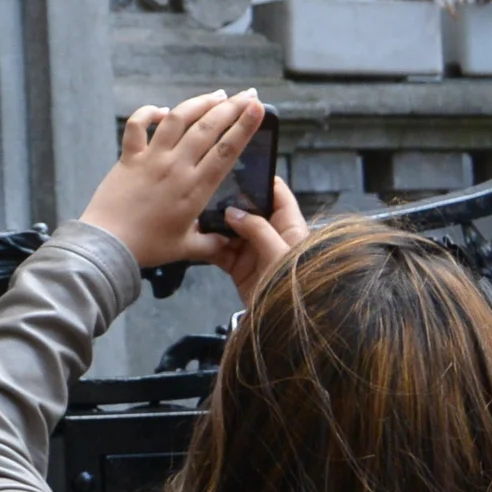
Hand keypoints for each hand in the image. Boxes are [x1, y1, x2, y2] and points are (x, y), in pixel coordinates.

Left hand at [79, 91, 266, 270]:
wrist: (108, 243)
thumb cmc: (148, 246)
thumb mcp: (187, 248)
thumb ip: (212, 244)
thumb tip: (231, 243)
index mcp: (196, 188)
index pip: (226, 150)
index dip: (244, 127)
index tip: (257, 108)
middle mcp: (176, 167)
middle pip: (208, 128)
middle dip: (230, 107)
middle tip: (246, 94)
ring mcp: (151, 158)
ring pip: (177, 120)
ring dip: (198, 103)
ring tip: (217, 95)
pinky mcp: (128, 157)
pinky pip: (137, 125)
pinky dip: (149, 113)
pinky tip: (162, 110)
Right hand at [200, 175, 309, 306]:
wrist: (287, 327)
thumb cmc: (296, 287)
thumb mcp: (280, 254)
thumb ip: (257, 229)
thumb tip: (233, 211)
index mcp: (290, 227)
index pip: (278, 194)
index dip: (262, 178)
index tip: (240, 164)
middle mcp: (271, 235)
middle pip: (248, 210)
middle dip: (229, 201)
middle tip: (207, 186)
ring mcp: (253, 251)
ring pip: (230, 229)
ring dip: (214, 223)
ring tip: (195, 210)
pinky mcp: (239, 268)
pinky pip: (220, 250)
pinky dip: (208, 244)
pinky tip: (195, 235)